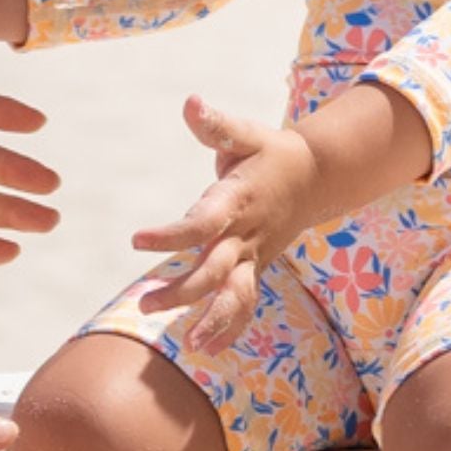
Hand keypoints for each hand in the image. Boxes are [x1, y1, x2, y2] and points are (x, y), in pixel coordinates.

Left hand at [129, 79, 430, 344]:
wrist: (314, 177)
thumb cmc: (268, 152)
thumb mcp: (243, 134)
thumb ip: (215, 125)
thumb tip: (190, 103)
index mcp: (235, 201)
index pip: (201, 223)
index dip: (171, 234)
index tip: (136, 240)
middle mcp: (244, 234)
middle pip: (215, 271)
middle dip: (183, 291)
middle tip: (145, 304)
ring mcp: (253, 256)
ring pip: (236, 295)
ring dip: (214, 320)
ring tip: (190, 343)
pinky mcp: (256, 267)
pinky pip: (246, 302)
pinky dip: (231, 326)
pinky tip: (206, 347)